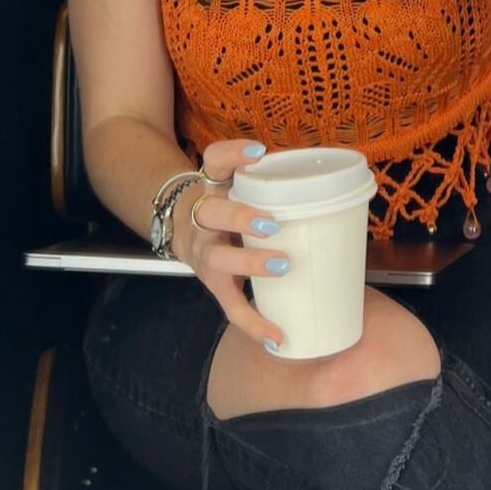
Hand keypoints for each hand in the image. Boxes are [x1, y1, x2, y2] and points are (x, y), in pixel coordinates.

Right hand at [170, 138, 285, 347]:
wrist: (178, 224)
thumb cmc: (221, 201)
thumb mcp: (230, 180)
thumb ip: (262, 175)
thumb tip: (313, 174)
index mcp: (211, 187)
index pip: (215, 161)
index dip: (233, 154)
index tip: (259, 151)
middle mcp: (202, 219)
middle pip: (214, 214)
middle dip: (241, 218)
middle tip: (272, 223)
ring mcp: (204, 254)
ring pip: (219, 260)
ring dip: (249, 264)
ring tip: (282, 266)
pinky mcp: (213, 284)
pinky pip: (230, 306)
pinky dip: (253, 323)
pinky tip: (277, 338)